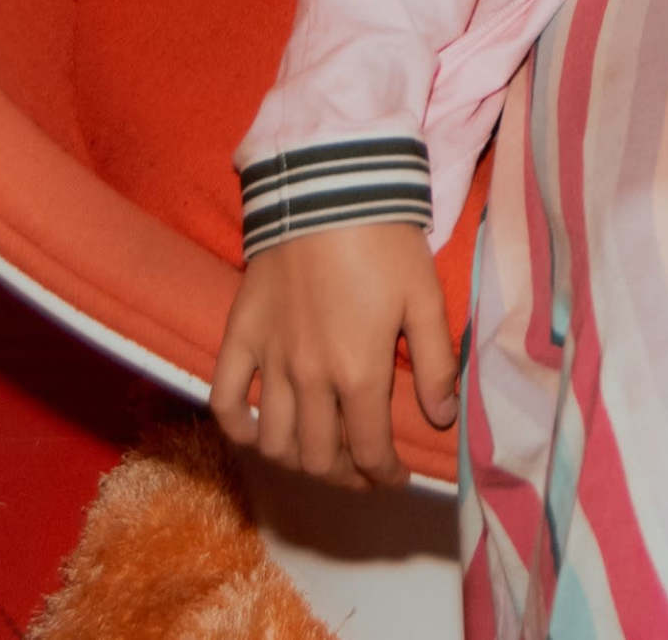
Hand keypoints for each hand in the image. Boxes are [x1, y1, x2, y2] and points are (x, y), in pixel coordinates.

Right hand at [210, 219, 458, 488]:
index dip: (386, 476)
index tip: (397, 477)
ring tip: (321, 452)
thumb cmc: (384, 241)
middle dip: (346, 475)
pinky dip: (240, 428)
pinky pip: (226, 401)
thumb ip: (435, 365)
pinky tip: (260, 432)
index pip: (370, 451)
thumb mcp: (426, 299)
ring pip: (275, 442)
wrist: (326, 189)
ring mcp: (269, 359)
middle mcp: (309, 377)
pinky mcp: (238, 336)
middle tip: (363, 467)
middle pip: (320, 458)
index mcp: (359, 372)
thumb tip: (442, 419)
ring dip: (299, 460)